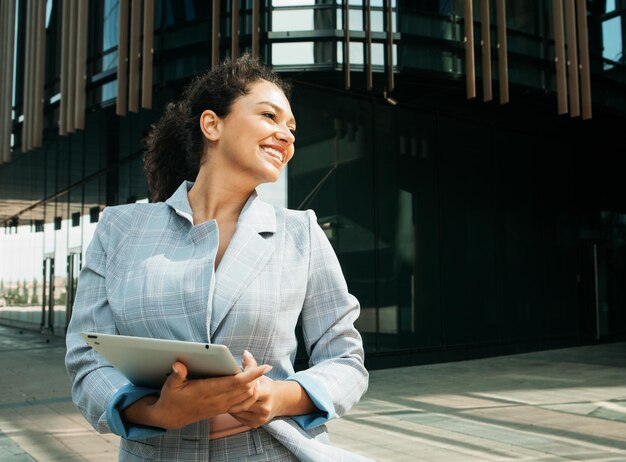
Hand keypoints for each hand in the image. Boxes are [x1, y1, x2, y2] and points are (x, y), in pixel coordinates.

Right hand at [122, 359, 270, 429]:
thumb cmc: (171, 398)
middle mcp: (218, 399)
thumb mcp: (170, 385)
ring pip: (247, 396)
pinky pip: (243, 403)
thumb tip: (179, 364)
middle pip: (247, 388)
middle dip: (255, 374)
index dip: (252, 374)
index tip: (265, 366)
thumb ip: (176, 375)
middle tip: (255, 361)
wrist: (171, 417)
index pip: (236, 381)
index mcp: (208, 391)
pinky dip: (250, 394)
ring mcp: (222, 405)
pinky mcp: (222, 409)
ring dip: (255, 384)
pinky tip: (251, 384)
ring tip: (254, 370)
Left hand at [229, 351, 279, 427]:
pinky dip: (232, 411)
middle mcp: (264, 407)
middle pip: (242, 400)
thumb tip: (244, 353)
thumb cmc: (266, 386)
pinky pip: (239, 418)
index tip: (228, 382)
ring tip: (222, 396)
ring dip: (230, 404)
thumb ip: (251, 365)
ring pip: (239, 410)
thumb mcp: (261, 375)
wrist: (279, 401)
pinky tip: (227, 405)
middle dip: (231, 395)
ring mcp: (260, 418)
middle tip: (219, 390)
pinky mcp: (255, 424)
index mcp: (267, 393)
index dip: (238, 385)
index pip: (249, 389)